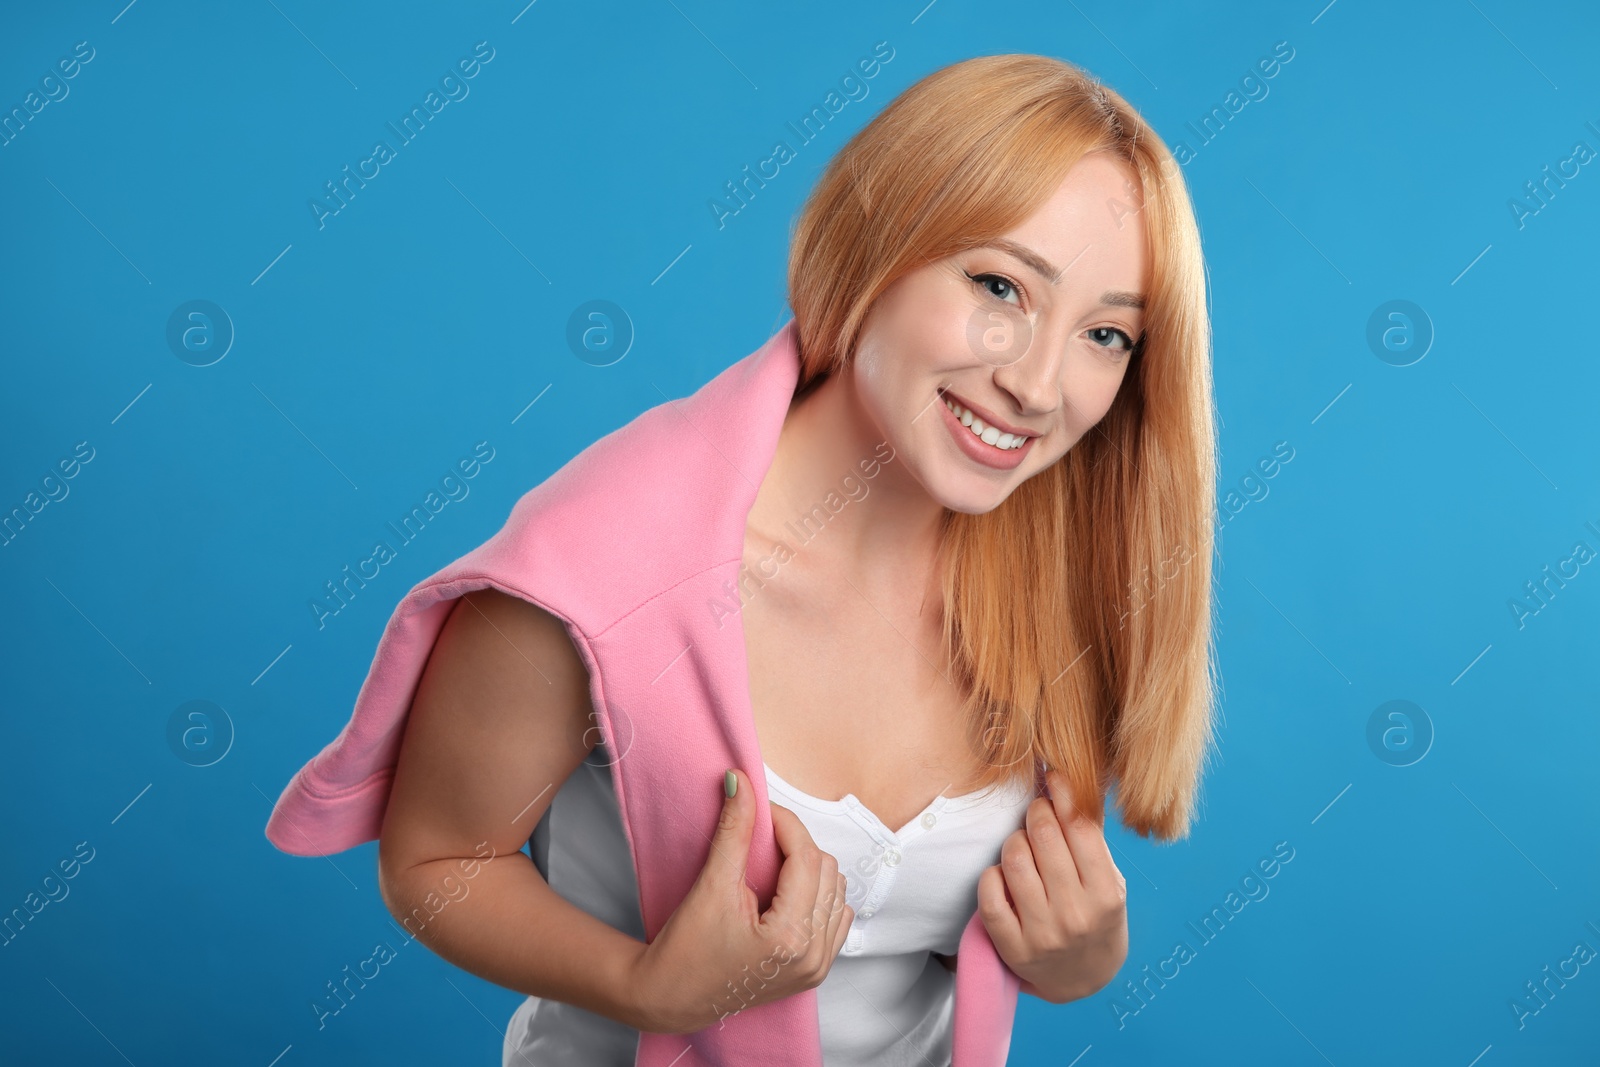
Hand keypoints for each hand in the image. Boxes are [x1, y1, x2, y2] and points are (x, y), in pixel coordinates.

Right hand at [628, 769, 852, 1033]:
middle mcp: (814, 956)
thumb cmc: (685, 950)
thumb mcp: (711, 886)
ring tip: (770, 864)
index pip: (805, 859)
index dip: (786, 824)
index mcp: (791, 939)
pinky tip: (787, 890)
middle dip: (795, 844)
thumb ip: (734, 831)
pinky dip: (817, 894)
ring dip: (808, 868)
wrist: (671, 997)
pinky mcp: (814, 970)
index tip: (761, 807)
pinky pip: (834, 916)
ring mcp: (817, 967)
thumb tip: (741, 782)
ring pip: (834, 890)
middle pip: (825, 871)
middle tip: (761, 834)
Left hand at [976, 770, 1127, 1002]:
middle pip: (1043, 836)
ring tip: (1022, 844)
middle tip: (1036, 811)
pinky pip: (989, 894)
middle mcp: (1075, 915)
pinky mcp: (1013, 948)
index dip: (1063, 794)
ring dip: (1014, 841)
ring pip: (1013, 859)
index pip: (1080, 828)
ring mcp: (1042, 934)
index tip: (1053, 776)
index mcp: (1106, 894)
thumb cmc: (1097, 917)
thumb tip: (1072, 783)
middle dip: (1036, 812)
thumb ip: (1092, 838)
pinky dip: (992, 875)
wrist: (1084, 979)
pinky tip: (1004, 874)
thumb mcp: (1109, 881)